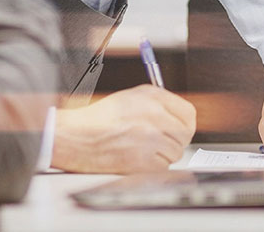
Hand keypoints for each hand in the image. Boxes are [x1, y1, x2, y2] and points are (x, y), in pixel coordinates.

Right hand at [51, 85, 196, 172]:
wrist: (75, 137)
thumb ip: (159, 104)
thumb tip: (181, 117)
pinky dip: (153, 166)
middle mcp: (154, 115)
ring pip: (175, 152)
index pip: (188, 113)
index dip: (185, 123)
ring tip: (142, 149)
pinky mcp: (143, 161)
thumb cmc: (100, 119)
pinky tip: (136, 158)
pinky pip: (163, 166)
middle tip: (161, 143)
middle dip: (175, 140)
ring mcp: (150, 139)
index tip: (180, 129)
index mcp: (152, 97)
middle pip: (185, 134)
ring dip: (163, 154)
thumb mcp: (131, 98)